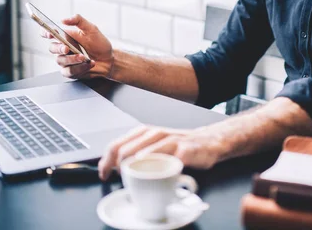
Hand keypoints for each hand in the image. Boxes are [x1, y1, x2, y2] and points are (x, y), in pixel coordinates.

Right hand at [42, 14, 113, 78]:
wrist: (109, 59)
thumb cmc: (99, 44)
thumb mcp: (92, 29)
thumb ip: (79, 21)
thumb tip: (64, 19)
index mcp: (66, 37)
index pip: (50, 33)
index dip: (45, 33)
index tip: (50, 33)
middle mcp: (64, 49)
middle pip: (52, 48)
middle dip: (59, 48)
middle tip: (67, 48)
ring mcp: (66, 61)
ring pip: (61, 61)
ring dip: (72, 59)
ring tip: (84, 57)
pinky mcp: (71, 72)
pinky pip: (69, 71)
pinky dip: (79, 68)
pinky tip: (89, 64)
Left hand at [98, 125, 222, 179]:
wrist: (208, 142)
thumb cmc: (178, 147)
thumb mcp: (154, 146)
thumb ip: (136, 152)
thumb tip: (112, 167)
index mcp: (144, 133)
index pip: (117, 144)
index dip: (106, 161)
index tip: (104, 174)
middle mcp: (155, 134)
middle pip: (128, 150)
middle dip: (119, 167)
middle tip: (120, 179)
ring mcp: (171, 141)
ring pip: (147, 152)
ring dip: (136, 166)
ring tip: (133, 175)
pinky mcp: (185, 150)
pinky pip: (171, 159)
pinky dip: (162, 166)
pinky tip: (158, 173)